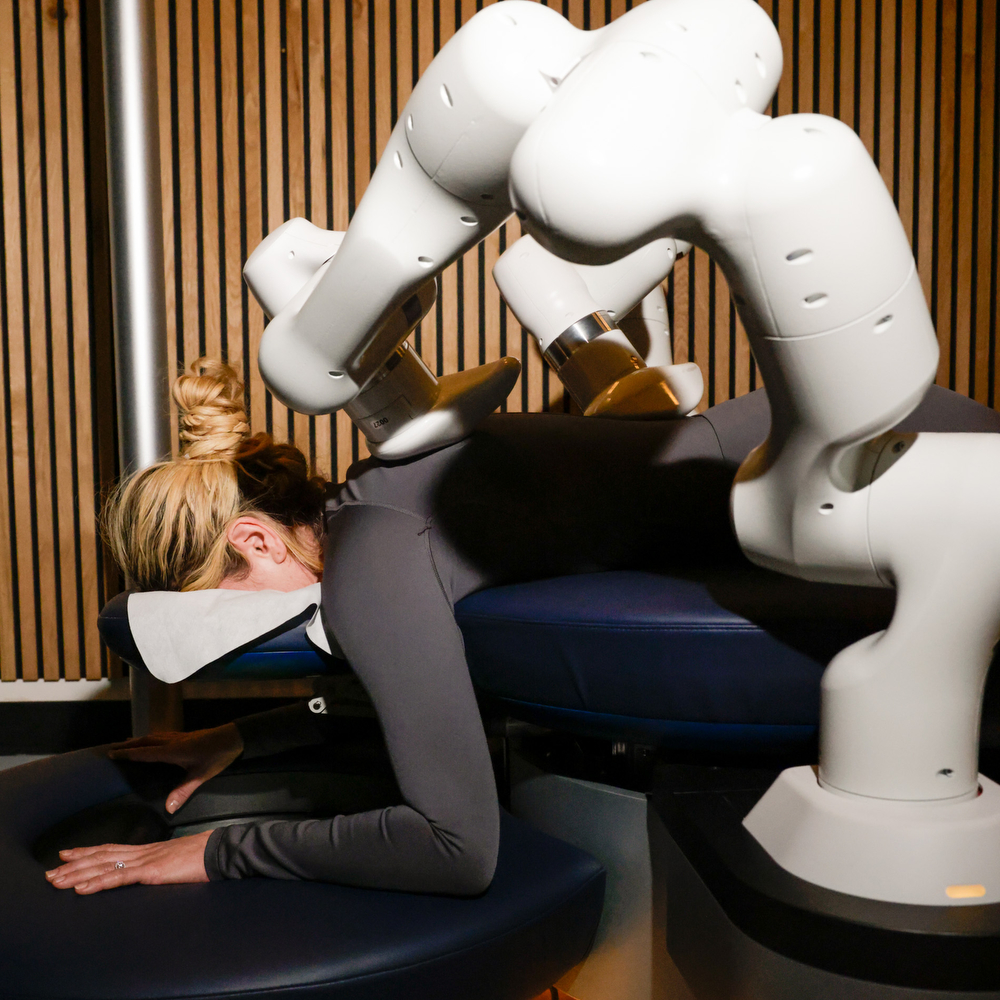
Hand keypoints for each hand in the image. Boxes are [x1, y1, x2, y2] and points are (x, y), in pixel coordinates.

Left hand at [45, 831, 212, 893]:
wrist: (220, 851)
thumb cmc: (204, 856)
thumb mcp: (178, 860)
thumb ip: (163, 864)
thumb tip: (155, 870)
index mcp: (149, 850)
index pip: (112, 848)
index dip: (88, 851)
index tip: (66, 854)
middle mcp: (143, 852)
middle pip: (102, 856)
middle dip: (74, 865)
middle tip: (50, 873)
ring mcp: (146, 860)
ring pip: (104, 865)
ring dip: (77, 874)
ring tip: (56, 881)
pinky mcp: (152, 872)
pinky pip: (120, 878)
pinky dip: (98, 882)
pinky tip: (83, 888)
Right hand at [108, 723, 243, 813]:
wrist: (234, 737)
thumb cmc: (217, 756)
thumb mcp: (201, 775)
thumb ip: (183, 791)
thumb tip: (168, 809)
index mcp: (172, 751)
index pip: (144, 752)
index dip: (128, 753)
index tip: (112, 754)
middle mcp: (172, 741)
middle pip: (145, 741)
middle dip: (128, 745)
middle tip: (113, 749)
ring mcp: (179, 736)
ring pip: (153, 736)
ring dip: (139, 739)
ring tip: (127, 743)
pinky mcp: (185, 735)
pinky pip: (162, 735)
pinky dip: (151, 738)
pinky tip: (154, 740)